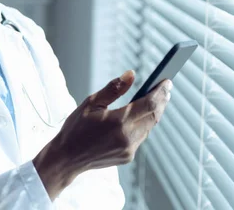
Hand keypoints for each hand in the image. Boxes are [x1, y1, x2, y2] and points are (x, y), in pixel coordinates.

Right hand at [33, 70, 172, 199]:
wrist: (67, 158)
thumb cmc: (76, 128)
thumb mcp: (91, 103)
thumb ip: (113, 88)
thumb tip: (131, 74)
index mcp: (118, 121)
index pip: (150, 104)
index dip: (161, 92)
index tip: (167, 81)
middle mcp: (127, 137)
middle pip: (154, 116)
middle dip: (161, 101)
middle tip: (165, 88)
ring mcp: (129, 149)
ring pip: (149, 127)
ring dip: (153, 113)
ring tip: (153, 99)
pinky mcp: (128, 156)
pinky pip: (141, 137)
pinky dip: (143, 124)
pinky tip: (139, 117)